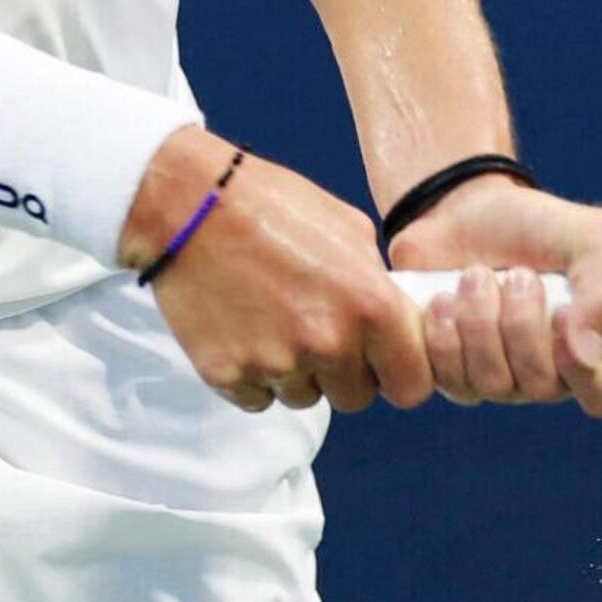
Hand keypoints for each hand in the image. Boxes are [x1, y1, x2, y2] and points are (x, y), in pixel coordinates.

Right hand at [125, 130, 435, 415]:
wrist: (189, 204)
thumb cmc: (273, 204)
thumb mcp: (350, 228)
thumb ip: (378, 283)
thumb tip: (396, 318)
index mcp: (370, 305)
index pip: (412, 385)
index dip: (399, 374)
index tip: (383, 362)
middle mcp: (328, 343)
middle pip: (356, 398)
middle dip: (344, 372)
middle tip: (318, 330)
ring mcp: (276, 364)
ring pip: (304, 397)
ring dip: (296, 372)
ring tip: (273, 319)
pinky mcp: (229, 375)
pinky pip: (257, 398)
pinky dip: (254, 374)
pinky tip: (243, 329)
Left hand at [391, 176, 601, 418]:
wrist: (461, 210)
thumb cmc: (535, 226)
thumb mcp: (591, 236)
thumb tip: (588, 355)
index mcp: (597, 348)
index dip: (584, 369)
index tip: (561, 313)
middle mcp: (551, 374)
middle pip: (541, 386)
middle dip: (521, 323)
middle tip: (516, 274)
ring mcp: (500, 380)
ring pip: (490, 384)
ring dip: (478, 321)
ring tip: (475, 275)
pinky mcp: (452, 375)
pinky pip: (446, 382)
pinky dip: (440, 335)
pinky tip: (442, 300)